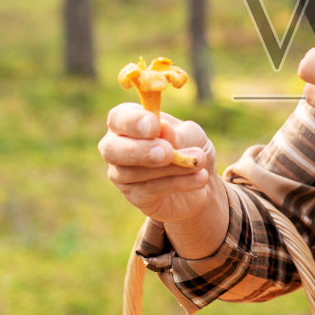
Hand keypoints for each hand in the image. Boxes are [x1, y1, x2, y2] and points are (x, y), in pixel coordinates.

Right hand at [99, 104, 224, 228]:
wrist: (201, 179)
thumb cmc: (190, 146)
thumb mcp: (192, 134)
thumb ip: (178, 133)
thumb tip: (163, 129)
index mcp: (128, 121)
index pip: (118, 118)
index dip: (133, 122)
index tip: (155, 125)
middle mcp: (117, 146)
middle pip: (112, 149)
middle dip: (139, 150)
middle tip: (168, 152)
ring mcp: (122, 174)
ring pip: (133, 172)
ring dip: (170, 168)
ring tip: (197, 163)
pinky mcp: (134, 196)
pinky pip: (150, 190)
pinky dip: (177, 183)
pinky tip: (200, 178)